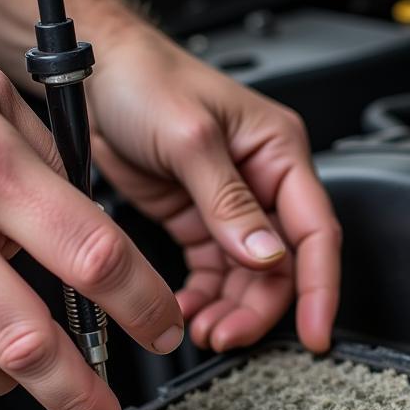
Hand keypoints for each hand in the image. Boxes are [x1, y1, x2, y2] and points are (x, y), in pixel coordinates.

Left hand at [87, 26, 340, 352]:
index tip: (314, 333)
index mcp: (279, 154)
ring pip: (248, 278)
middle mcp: (262, 184)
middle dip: (258, 308)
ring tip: (203, 331)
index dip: (320, 289)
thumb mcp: (189, 139)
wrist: (90, 73)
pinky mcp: (198, 222)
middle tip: (227, 336)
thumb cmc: (144, 79)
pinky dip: (204, 299)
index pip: (315, 232)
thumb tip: (267, 257)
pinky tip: (187, 311)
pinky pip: (214, 274)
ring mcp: (231, 207)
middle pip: (282, 267)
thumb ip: (229, 202)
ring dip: (230, 310)